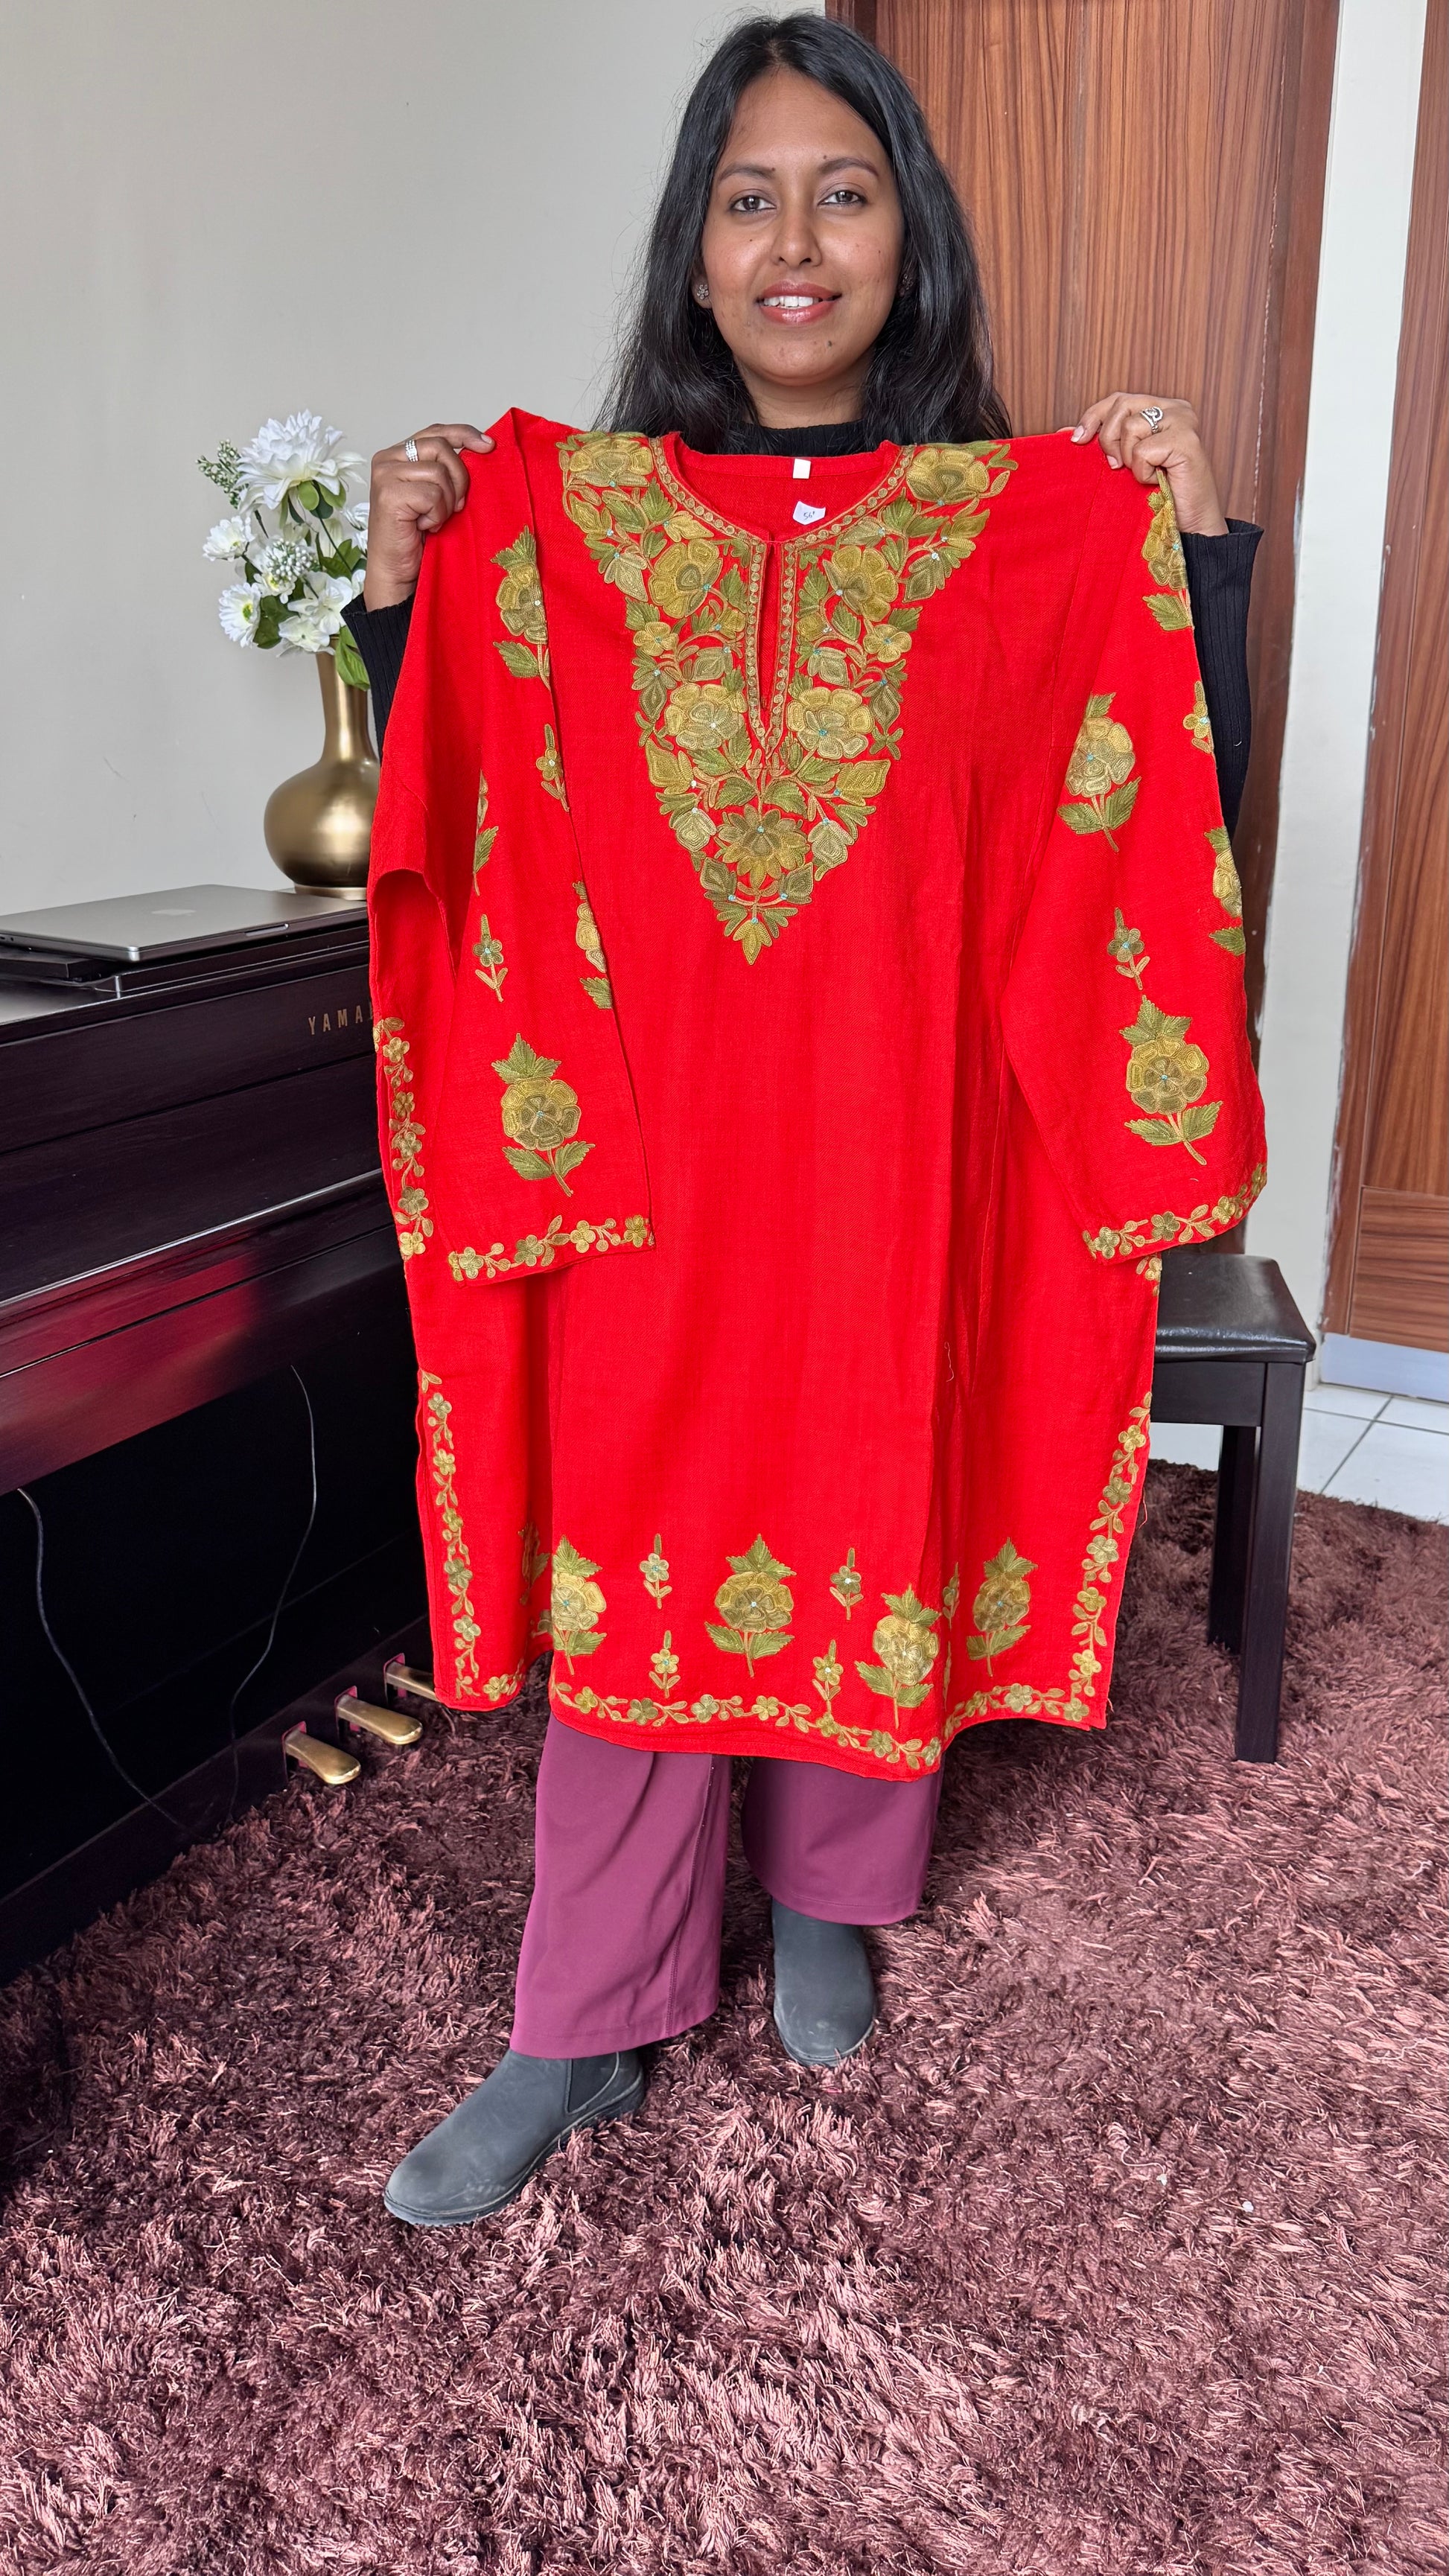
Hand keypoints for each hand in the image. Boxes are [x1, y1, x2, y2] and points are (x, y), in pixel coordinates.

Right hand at [362, 422, 493, 608]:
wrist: (398, 572)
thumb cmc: (418, 537)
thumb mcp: (437, 496)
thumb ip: (445, 471)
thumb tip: (482, 449)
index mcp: (398, 454)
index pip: (435, 432)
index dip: (464, 435)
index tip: (489, 446)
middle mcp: (387, 459)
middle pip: (441, 448)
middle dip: (459, 478)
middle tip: (456, 506)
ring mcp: (385, 475)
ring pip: (438, 472)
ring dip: (445, 502)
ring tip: (433, 519)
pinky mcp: (388, 494)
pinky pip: (432, 494)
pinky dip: (436, 515)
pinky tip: (423, 526)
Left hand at [1066, 393, 1227, 536]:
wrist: (1187, 526)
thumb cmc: (1157, 496)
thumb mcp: (1124, 462)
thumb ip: (1103, 441)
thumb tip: (1064, 431)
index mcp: (1162, 407)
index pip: (1119, 399)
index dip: (1094, 416)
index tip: (1077, 440)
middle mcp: (1176, 408)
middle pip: (1122, 404)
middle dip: (1108, 439)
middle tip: (1116, 467)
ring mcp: (1184, 422)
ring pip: (1131, 427)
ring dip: (1129, 459)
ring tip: (1146, 474)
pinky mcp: (1187, 441)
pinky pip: (1143, 451)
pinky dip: (1142, 472)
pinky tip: (1157, 481)